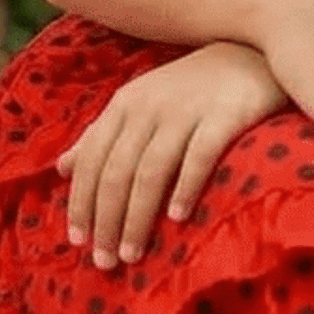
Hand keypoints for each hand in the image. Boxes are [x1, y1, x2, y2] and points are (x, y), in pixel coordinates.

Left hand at [55, 41, 288, 267]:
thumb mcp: (139, 103)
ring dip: (138, 217)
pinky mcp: (224, 116)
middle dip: (106, 220)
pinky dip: (185, 188)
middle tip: (105, 261)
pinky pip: (199, 156)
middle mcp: (150, 106)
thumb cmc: (190, 87)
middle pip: (117, 171)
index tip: (77, 241)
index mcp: (125, 103)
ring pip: (151, 171)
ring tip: (132, 253)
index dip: (81, 201)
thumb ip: (101, 134)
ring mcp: (187, 110)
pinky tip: (178, 218)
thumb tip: (61, 167)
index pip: (92, 159)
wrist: (251, 52)